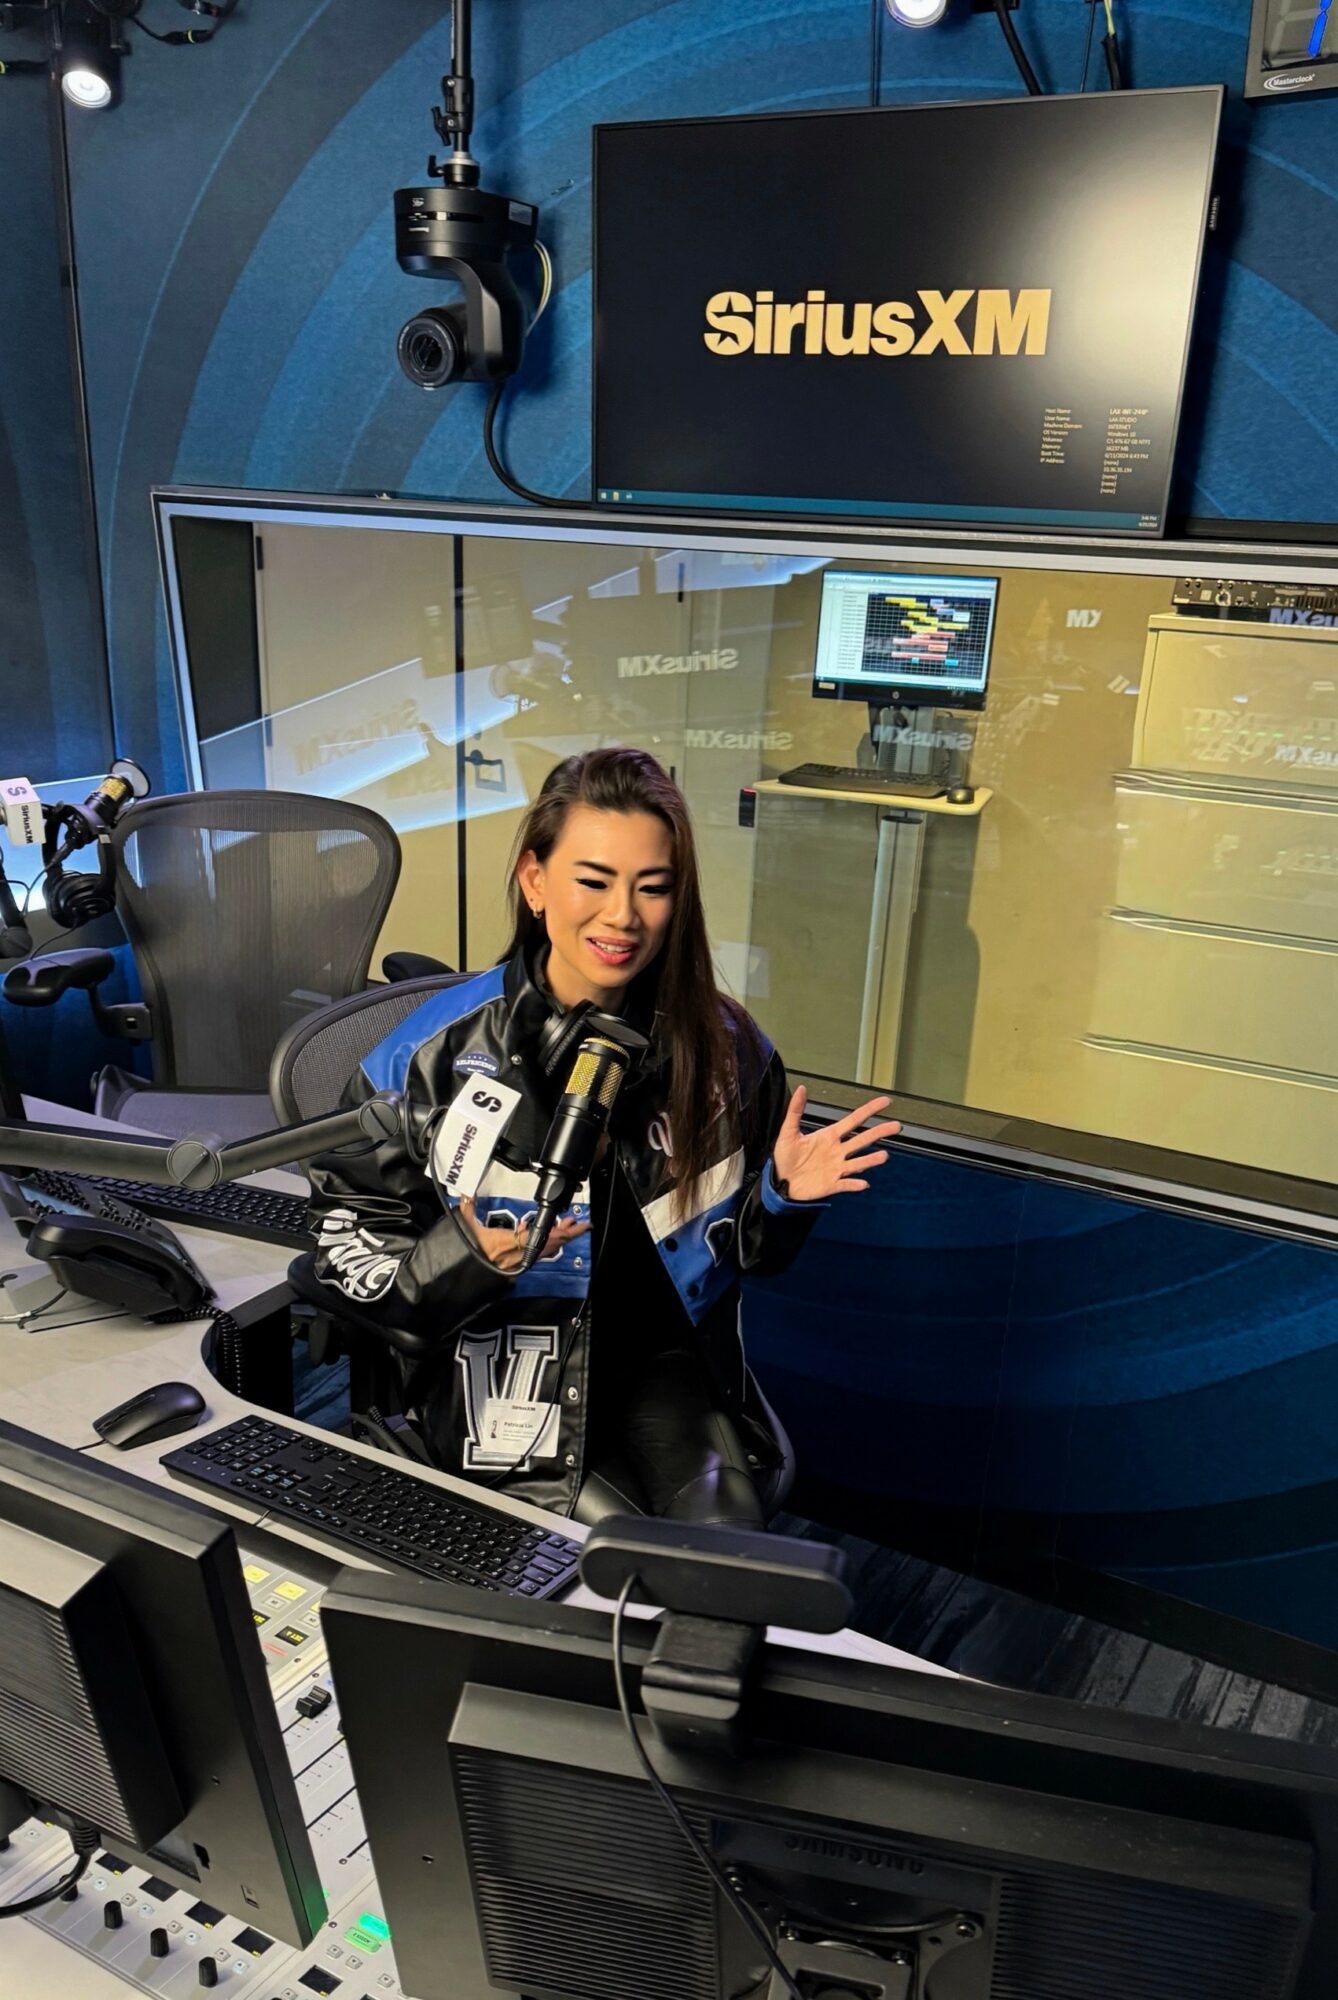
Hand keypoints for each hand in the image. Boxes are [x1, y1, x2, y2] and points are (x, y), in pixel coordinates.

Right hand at [457, 1198, 589, 1273]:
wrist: (458, 1277)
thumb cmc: (463, 1256)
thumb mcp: (464, 1228)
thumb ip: (468, 1208)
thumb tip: (467, 1193)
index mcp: (507, 1243)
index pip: (542, 1237)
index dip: (561, 1232)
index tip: (574, 1225)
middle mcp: (515, 1256)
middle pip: (549, 1246)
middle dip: (566, 1234)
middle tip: (579, 1225)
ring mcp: (516, 1264)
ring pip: (544, 1252)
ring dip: (556, 1240)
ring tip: (565, 1228)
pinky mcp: (513, 1269)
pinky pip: (533, 1257)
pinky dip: (542, 1246)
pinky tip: (540, 1237)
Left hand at [771, 1087, 900, 1201]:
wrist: (779, 1182)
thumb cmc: (785, 1157)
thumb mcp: (788, 1132)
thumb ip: (796, 1110)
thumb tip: (802, 1088)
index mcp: (829, 1136)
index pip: (854, 1120)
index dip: (869, 1110)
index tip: (885, 1102)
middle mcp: (837, 1151)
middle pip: (863, 1139)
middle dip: (879, 1132)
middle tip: (897, 1126)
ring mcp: (836, 1168)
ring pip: (858, 1163)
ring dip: (870, 1160)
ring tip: (883, 1156)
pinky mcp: (831, 1184)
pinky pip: (845, 1184)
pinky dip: (854, 1184)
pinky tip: (863, 1183)